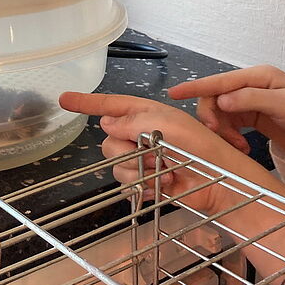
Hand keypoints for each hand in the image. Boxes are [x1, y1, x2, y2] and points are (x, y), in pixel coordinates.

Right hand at [59, 90, 284, 283]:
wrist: (220, 183)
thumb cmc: (202, 147)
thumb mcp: (169, 125)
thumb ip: (135, 122)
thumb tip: (106, 122)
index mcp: (146, 113)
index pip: (110, 105)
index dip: (86, 103)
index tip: (63, 99)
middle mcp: (141, 134)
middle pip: (108, 139)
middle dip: (125, 147)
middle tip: (151, 150)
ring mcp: (143, 159)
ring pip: (115, 163)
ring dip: (137, 168)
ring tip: (163, 169)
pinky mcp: (146, 182)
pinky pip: (126, 183)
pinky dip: (143, 185)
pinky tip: (163, 184)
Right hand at [168, 65, 284, 164]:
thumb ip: (252, 100)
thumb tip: (222, 100)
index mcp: (258, 76)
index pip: (220, 80)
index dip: (196, 87)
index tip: (174, 94)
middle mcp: (250, 86)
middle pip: (215, 98)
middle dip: (212, 118)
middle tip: (220, 135)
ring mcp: (249, 101)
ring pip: (219, 112)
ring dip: (222, 131)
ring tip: (237, 145)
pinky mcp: (250, 116)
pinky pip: (228, 123)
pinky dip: (228, 136)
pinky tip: (240, 146)